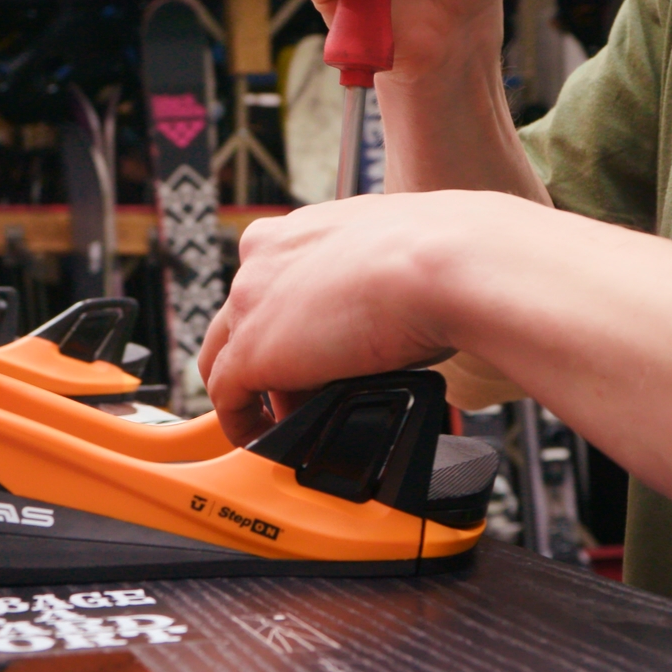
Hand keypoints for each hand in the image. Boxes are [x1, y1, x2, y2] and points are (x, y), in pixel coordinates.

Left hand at [199, 191, 534, 444]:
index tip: (315, 350)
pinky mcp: (250, 351)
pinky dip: (243, 423)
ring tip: (288, 421)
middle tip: (308, 390)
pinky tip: (265, 441)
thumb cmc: (444, 254)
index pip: (272, 281)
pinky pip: (227, 398)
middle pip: (244, 318)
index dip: (290, 322)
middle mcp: (264, 256)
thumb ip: (377, 276)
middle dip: (271, 357)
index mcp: (299, 230)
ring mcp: (249, 302)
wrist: (445, 264)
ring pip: (227, 356)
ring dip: (255, 391)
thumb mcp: (398, 254)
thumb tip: (395, 310)